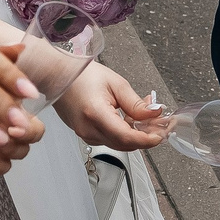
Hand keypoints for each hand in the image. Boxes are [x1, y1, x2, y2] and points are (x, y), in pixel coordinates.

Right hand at [51, 61, 167, 149]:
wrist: (58, 76)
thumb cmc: (82, 75)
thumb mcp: (116, 84)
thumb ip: (136, 103)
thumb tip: (154, 114)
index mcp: (96, 114)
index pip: (127, 137)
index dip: (147, 139)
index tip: (161, 134)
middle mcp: (88, 129)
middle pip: (124, 144)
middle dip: (145, 137)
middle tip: (159, 124)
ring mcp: (85, 134)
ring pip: (118, 143)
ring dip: (134, 134)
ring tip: (144, 116)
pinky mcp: (85, 134)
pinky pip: (109, 139)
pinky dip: (123, 132)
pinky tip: (129, 118)